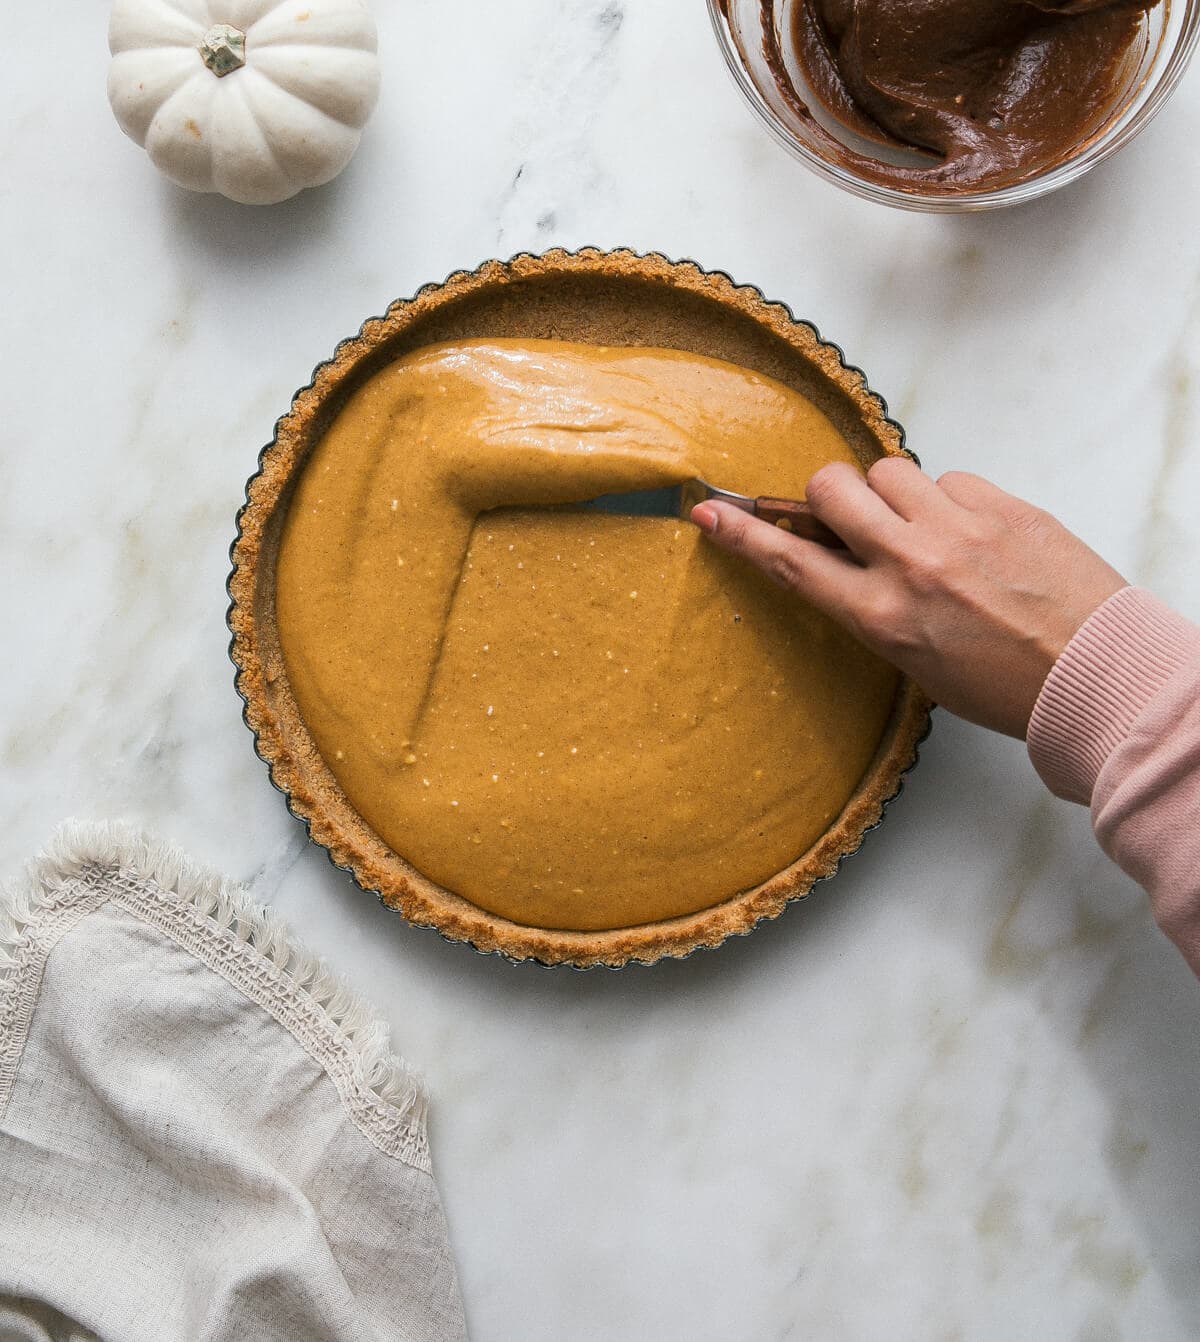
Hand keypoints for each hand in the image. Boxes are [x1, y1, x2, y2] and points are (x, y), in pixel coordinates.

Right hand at [692, 459, 1126, 737]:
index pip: (792, 561)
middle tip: (853, 516)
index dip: (744, 534)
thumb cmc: (1003, 685)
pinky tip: (974, 531)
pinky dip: (951, 498)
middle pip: (831, 487)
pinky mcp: (1004, 505)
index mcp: (881, 616)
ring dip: (892, 492)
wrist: (1094, 675)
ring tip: (925, 525)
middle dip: (830, 495)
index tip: (712, 512)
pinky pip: (950, 476)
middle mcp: (912, 565)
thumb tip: (846, 554)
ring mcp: (959, 529)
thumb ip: (871, 604)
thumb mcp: (915, 661)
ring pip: (888, 470)